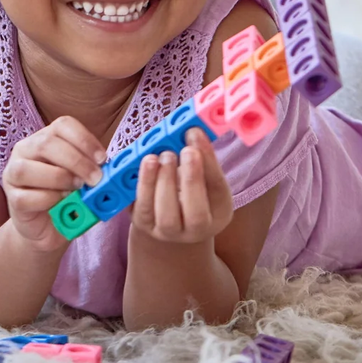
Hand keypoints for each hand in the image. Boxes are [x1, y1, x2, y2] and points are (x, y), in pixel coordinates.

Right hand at [2, 116, 105, 249]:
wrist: (49, 226)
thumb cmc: (68, 196)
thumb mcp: (83, 177)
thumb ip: (93, 168)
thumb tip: (114, 167)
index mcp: (45, 137)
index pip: (63, 125)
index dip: (85, 140)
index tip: (103, 159)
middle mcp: (25, 150)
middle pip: (46, 143)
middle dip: (76, 161)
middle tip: (95, 179)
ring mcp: (13, 174)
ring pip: (28, 169)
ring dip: (58, 178)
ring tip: (77, 189)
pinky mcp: (12, 199)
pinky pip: (26, 197)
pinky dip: (48, 200)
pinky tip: (62, 203)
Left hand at [130, 128, 233, 243]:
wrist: (167, 214)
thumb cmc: (188, 187)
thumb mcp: (202, 174)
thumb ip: (200, 156)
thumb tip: (192, 130)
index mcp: (218, 213)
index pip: (218, 190)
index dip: (209, 162)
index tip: (197, 135)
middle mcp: (196, 230)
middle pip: (196, 215)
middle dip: (191, 180)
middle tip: (184, 150)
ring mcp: (168, 232)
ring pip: (167, 216)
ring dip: (163, 182)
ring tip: (162, 155)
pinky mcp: (144, 225)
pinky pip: (142, 209)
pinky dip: (143, 185)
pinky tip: (146, 163)